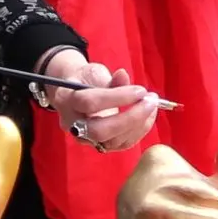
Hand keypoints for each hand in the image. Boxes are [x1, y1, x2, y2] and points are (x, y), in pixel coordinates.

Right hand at [42, 49, 157, 152]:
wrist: (76, 94)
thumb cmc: (86, 80)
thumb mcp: (94, 72)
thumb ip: (109, 78)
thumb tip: (123, 76)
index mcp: (65, 99)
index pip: (89, 103)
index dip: (117, 97)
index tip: (140, 90)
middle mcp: (72, 123)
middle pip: (99, 130)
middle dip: (129, 118)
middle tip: (150, 101)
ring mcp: (85, 138)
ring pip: (112, 141)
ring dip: (139, 124)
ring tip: (152, 104)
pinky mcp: (99, 145)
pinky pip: (122, 144)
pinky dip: (140, 130)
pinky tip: (149, 114)